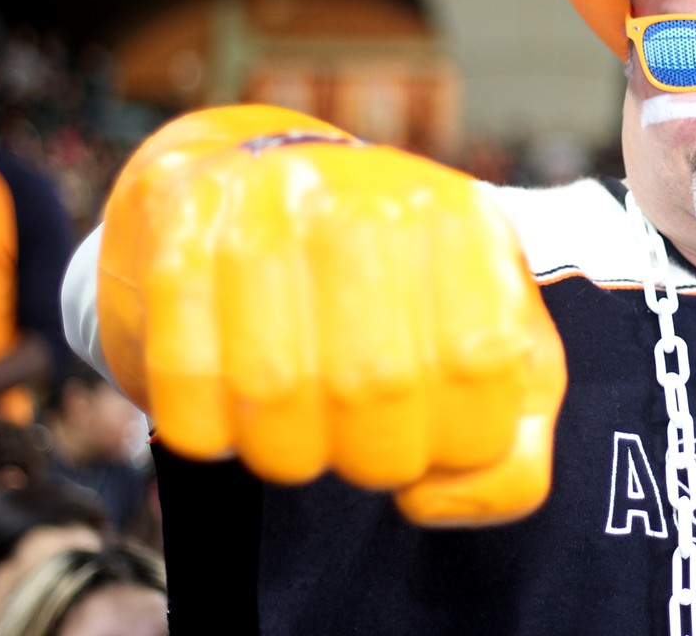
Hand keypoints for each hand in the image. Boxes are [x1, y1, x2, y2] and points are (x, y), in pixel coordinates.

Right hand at [97, 106, 565, 525]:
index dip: (459, 438)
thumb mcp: (493, 349)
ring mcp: (269, 213)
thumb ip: (515, 452)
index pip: (481, 362)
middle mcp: (368, 201)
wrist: (257, 195)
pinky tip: (235, 412)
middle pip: (376, 386)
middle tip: (364, 442)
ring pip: (274, 393)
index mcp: (464, 219)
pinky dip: (211, 434)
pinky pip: (188, 388)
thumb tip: (432, 499)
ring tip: (303, 429)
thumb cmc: (397, 297)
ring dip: (289, 452)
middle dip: (373, 456)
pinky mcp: (181, 240)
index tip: (438, 438)